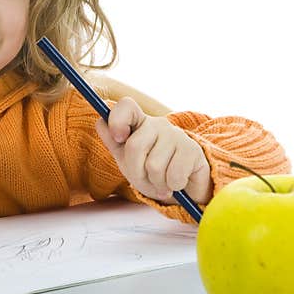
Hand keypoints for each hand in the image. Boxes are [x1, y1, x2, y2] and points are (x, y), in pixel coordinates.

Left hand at [94, 96, 211, 204]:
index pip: (126, 106)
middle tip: (145, 179)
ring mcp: (177, 135)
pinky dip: (172, 186)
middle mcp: (157, 124)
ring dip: (156, 183)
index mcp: (138, 123)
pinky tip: (175, 183)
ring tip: (161, 182)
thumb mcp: (126, 157)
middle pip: (135, 146)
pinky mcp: (193, 150)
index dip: (117, 120)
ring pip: (154, 165)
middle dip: (136, 172)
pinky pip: (174, 175)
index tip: (118, 138)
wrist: (182, 185)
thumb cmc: (150, 169)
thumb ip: (111, 140)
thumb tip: (100, 122)